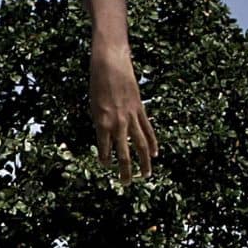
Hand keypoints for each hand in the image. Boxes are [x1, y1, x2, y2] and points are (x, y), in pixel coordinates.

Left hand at [89, 47, 158, 183]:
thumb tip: (106, 138)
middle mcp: (117, 122)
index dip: (105, 159)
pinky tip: (154, 154)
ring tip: (146, 176)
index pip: (104, 148)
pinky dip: (152, 143)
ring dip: (143, 162)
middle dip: (125, 170)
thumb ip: (100, 123)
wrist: (110, 64)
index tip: (105, 166)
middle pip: (124, 153)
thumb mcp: (93, 105)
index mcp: (101, 122)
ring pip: (140, 145)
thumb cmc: (97, 84)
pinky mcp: (140, 109)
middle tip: (126, 184)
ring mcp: (131, 116)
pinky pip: (147, 130)